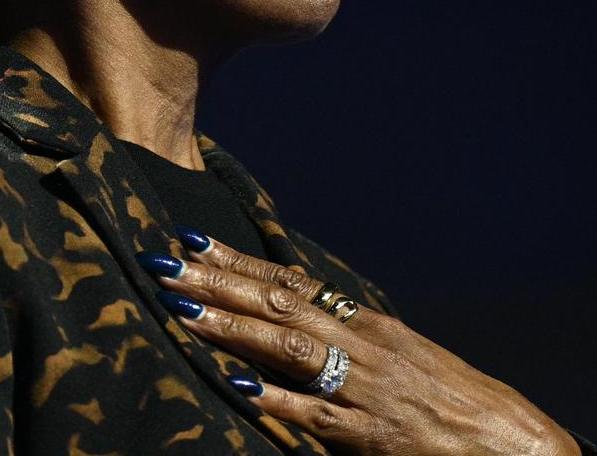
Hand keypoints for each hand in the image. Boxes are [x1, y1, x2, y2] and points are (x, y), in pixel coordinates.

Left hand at [137, 234, 579, 455]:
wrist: (509, 441)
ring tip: (183, 310)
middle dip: (217, 282)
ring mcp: (365, 387)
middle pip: (278, 304)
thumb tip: (286, 307)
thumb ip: (340, 330)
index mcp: (364, 321)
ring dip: (233, 328)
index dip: (238, 260)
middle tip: (165, 263)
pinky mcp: (372, 435)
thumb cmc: (442, 393)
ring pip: (290, 348)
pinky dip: (277, 401)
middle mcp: (361, 343)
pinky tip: (238, 388)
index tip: (192, 240)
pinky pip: (317, 415)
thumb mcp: (392, 350)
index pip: (289, 281)